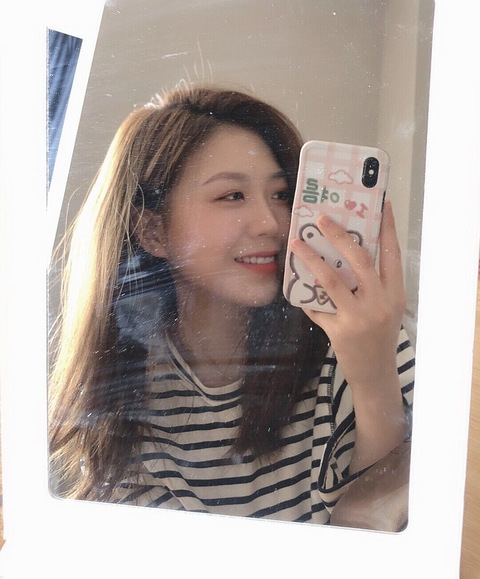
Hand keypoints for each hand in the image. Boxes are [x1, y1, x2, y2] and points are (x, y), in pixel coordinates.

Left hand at [289, 200, 404, 389]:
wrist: (375, 373)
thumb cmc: (379, 335)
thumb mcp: (386, 308)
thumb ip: (373, 284)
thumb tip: (345, 254)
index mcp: (394, 293)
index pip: (392, 253)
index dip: (388, 228)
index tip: (382, 203)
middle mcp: (380, 302)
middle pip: (360, 260)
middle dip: (340, 235)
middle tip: (322, 218)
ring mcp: (359, 317)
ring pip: (331, 280)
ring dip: (311, 259)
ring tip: (296, 243)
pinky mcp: (339, 331)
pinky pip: (317, 307)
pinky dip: (306, 295)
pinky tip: (296, 283)